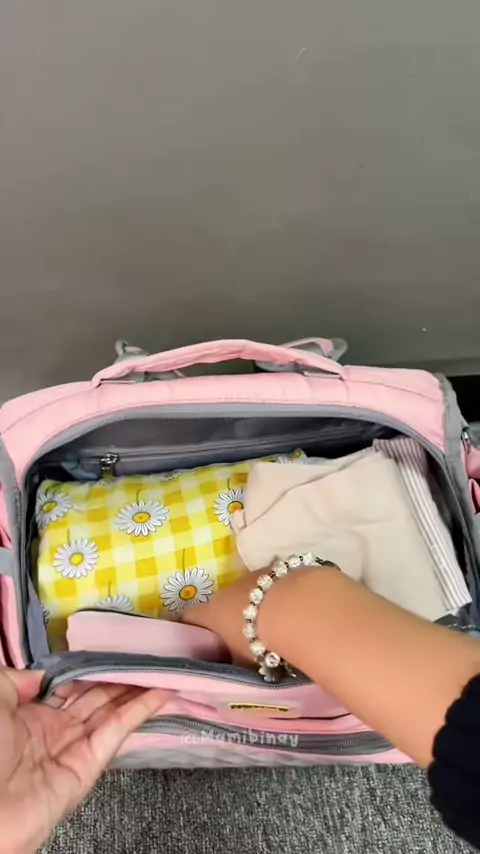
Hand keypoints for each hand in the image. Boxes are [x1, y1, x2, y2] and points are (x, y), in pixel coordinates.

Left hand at [0, 668, 169, 853]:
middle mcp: (54, 732)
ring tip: (162, 670)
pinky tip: (160, 694)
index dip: (91, 671)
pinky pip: (116, 733)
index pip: (68, 689)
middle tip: (146, 658)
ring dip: (136, 692)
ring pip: (111, 714)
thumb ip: (18, 680)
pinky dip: (140, 712)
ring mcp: (73, 750)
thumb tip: (45, 676)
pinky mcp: (88, 768)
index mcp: (29, 716)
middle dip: (119, 679)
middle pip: (95, 700)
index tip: (113, 653)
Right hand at [181, 568, 300, 665]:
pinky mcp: (278, 569)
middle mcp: (228, 589)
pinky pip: (271, 586)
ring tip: (271, 625)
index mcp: (213, 612)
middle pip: (221, 604)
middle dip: (229, 618)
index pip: (189, 616)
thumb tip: (232, 671)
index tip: (188, 636)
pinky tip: (290, 611)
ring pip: (248, 593)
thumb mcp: (242, 661)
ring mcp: (253, 576)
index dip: (187, 626)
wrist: (297, 608)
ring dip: (255, 606)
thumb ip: (234, 665)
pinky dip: (276, 597)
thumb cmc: (260, 639)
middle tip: (240, 637)